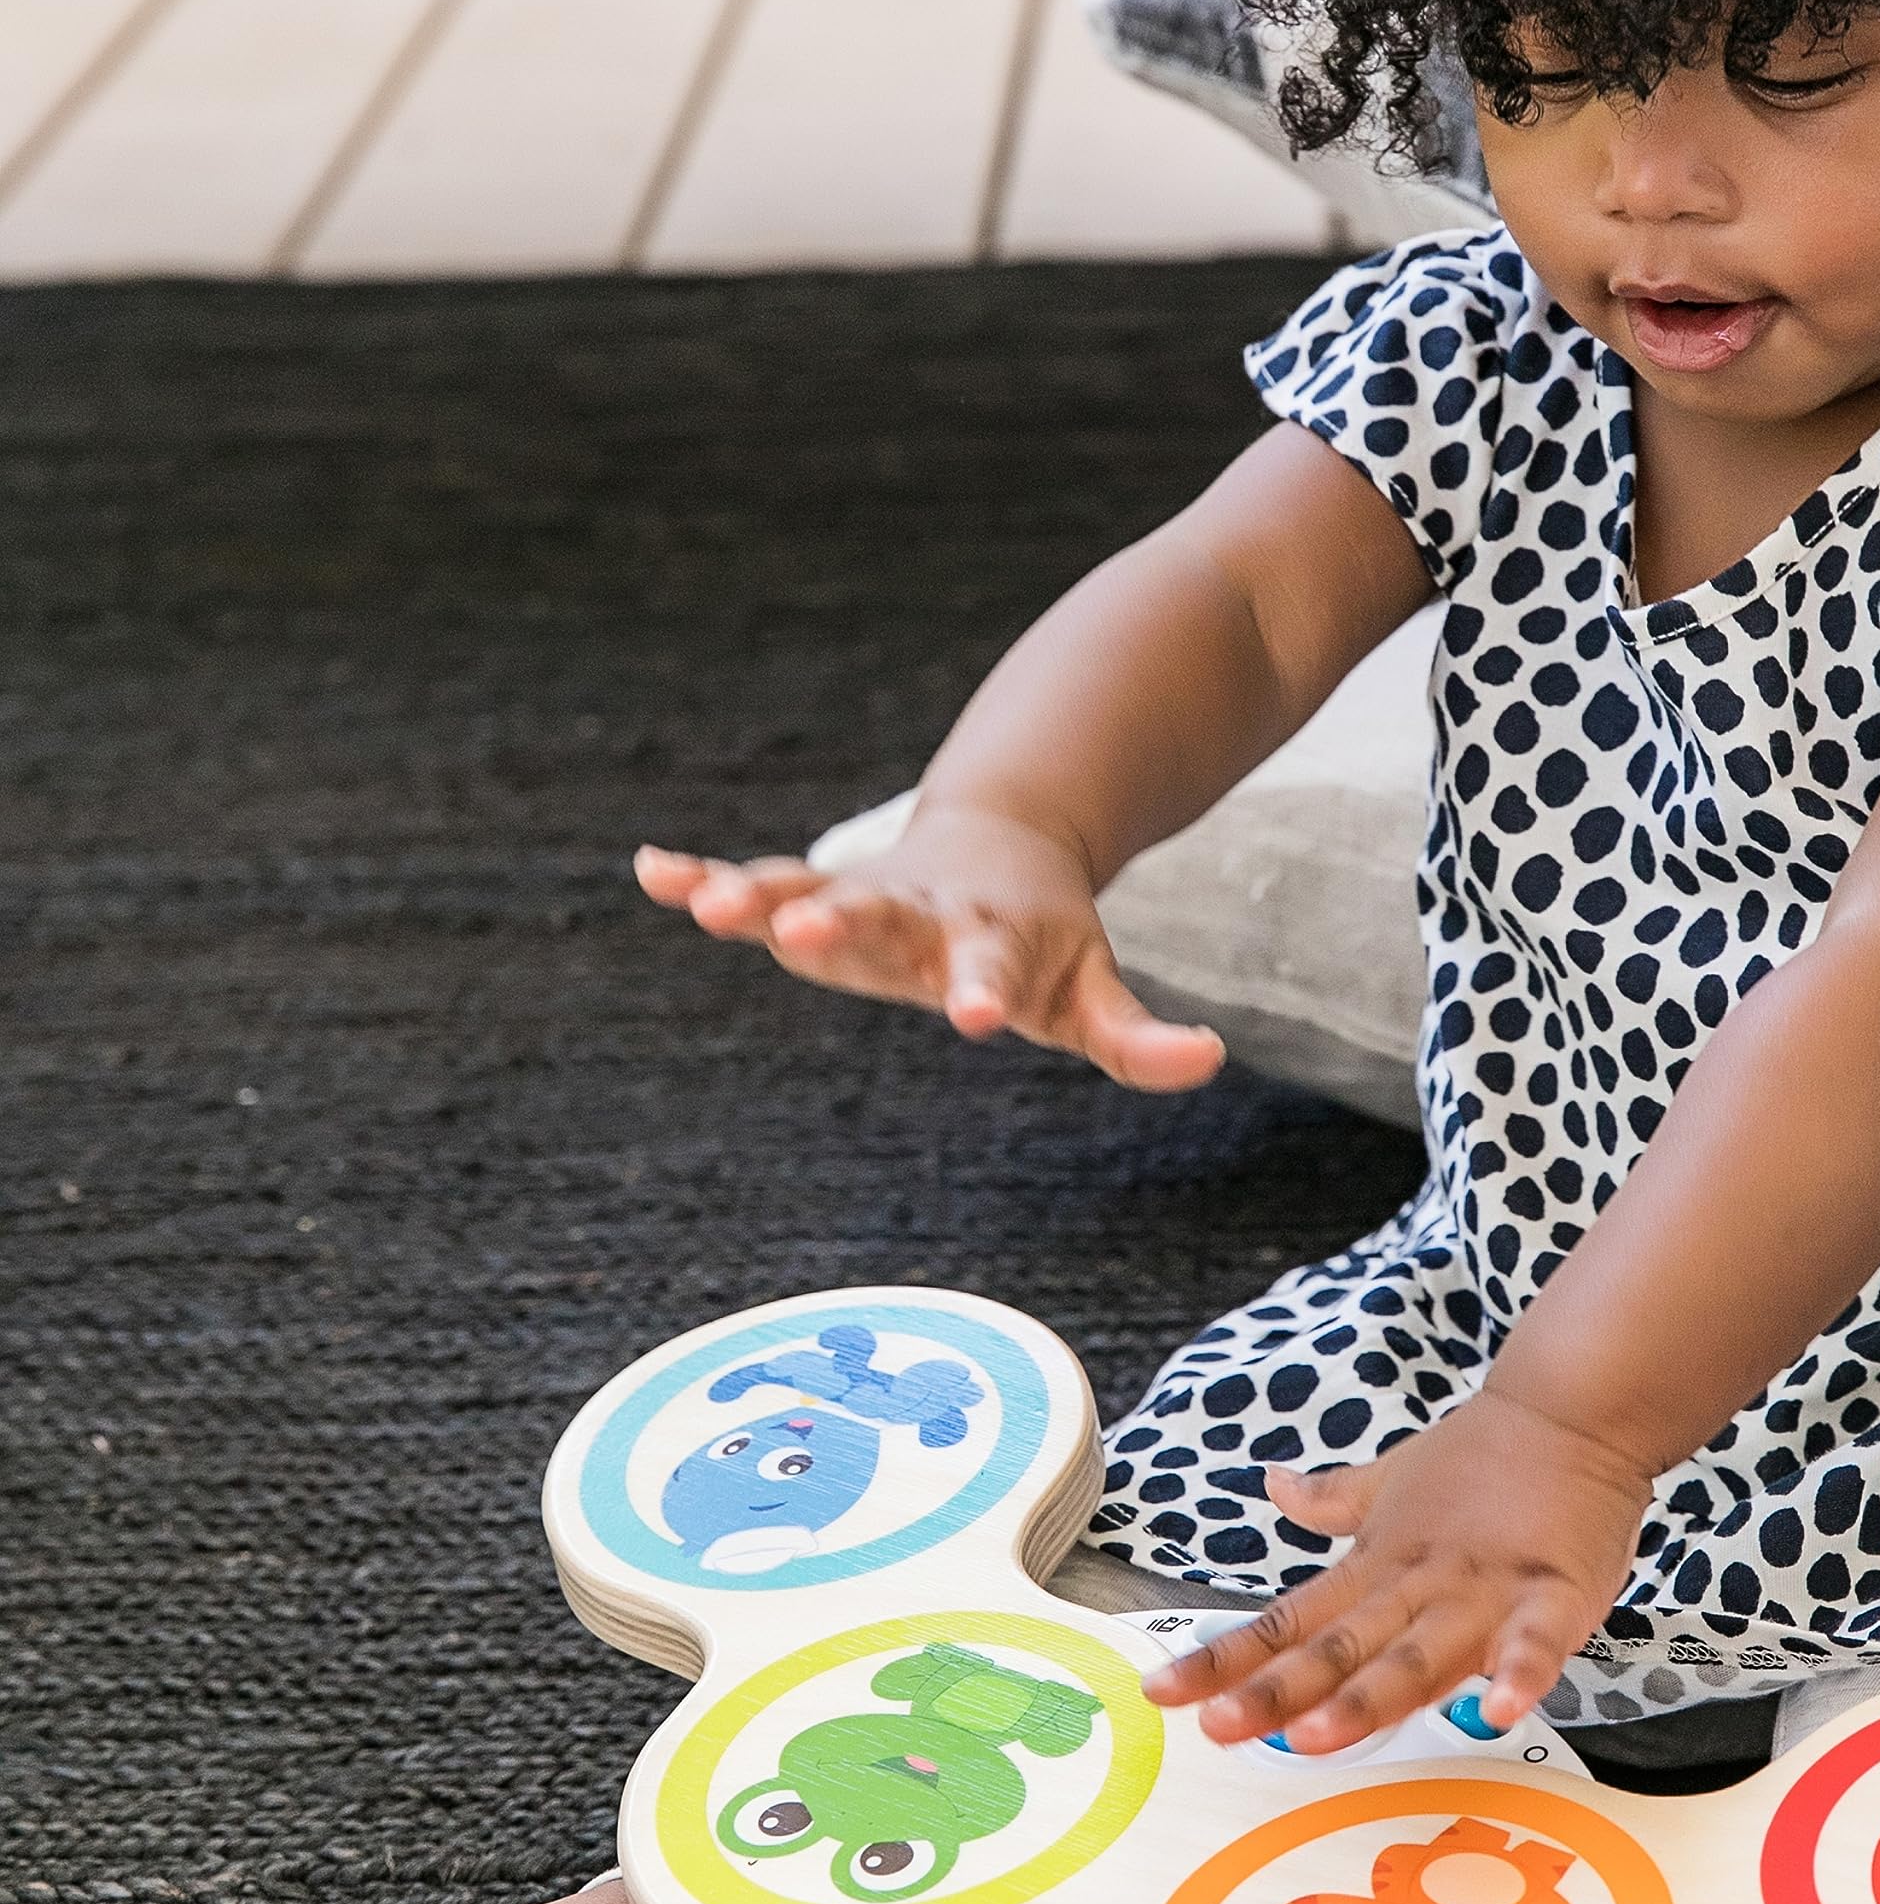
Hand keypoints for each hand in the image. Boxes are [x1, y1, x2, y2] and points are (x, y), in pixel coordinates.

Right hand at [634, 811, 1224, 1091]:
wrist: (1005, 843)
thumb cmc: (1046, 941)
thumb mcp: (1095, 992)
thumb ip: (1140, 1037)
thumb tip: (1207, 1059)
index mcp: (993, 940)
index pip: (992, 971)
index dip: (987, 992)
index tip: (978, 1019)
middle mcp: (920, 913)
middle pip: (882, 917)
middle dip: (841, 925)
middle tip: (802, 937)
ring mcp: (862, 896)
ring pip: (805, 891)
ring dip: (755, 896)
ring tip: (702, 905)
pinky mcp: (817, 891)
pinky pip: (754, 880)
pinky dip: (701, 875)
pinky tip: (649, 870)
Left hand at [1140, 1386, 1654, 1751]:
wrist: (1572, 1410)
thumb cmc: (1485, 1454)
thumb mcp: (1393, 1478)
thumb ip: (1333, 1499)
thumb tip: (1275, 1484)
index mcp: (1376, 1568)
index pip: (1287, 1622)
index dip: (1224, 1659)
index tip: (1164, 1690)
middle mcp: (1417, 1588)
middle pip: (1337, 1651)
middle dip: (1277, 1693)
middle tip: (1220, 1728)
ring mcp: (1482, 1593)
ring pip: (1417, 1656)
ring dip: (1367, 1698)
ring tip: (1318, 1738)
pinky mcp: (1553, 1594)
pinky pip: (1535, 1642)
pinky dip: (1518, 1674)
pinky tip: (1497, 1708)